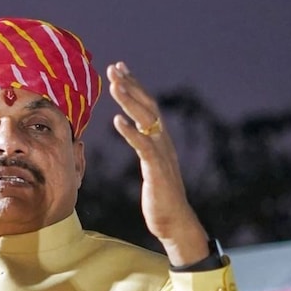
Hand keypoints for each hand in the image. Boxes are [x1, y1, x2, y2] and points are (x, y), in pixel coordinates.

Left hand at [106, 62, 207, 265]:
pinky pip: (143, 147)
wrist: (175, 222)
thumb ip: (144, 146)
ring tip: (114, 85)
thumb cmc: (160, 197)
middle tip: (115, 67)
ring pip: (146, 121)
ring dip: (130, 101)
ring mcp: (161, 154)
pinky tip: (117, 121)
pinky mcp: (157, 170)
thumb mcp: (150, 165)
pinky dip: (131, 132)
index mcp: (160, 139)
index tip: (120, 68)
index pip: (147, 105)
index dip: (134, 85)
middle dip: (131, 84)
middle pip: (147, 106)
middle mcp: (163, 142)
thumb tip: (133, 130)